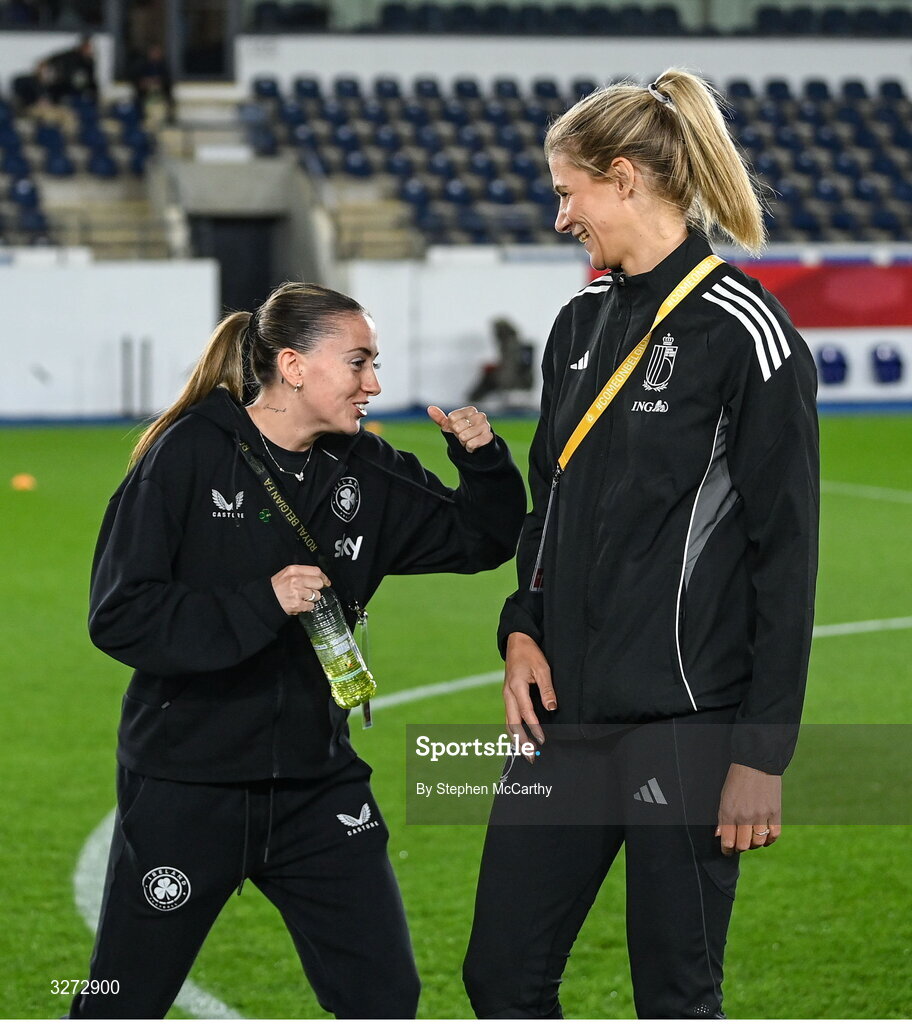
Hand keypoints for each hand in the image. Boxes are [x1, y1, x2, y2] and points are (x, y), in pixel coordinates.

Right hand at [271, 564, 330, 614]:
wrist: (265, 599)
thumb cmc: (277, 587)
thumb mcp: (287, 573)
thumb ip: (301, 572)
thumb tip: (319, 576)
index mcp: (294, 570)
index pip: (316, 571)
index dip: (323, 577)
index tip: (326, 581)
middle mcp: (296, 580)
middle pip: (319, 583)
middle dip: (317, 588)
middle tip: (310, 591)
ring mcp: (297, 592)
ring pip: (316, 595)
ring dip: (312, 598)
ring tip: (302, 598)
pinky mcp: (297, 604)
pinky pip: (311, 606)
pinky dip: (307, 607)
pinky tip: (300, 604)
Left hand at [427, 405, 493, 452]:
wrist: (479, 447)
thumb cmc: (465, 434)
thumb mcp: (451, 427)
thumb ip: (440, 418)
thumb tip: (430, 408)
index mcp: (470, 410)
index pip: (452, 418)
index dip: (452, 427)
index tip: (458, 430)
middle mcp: (480, 416)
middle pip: (457, 427)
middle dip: (458, 436)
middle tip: (464, 437)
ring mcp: (486, 426)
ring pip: (463, 436)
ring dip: (464, 443)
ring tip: (469, 441)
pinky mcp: (489, 437)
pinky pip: (471, 444)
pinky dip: (469, 448)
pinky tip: (474, 447)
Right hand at [503, 632, 555, 756]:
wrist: (517, 643)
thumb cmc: (530, 654)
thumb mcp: (542, 668)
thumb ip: (547, 689)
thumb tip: (552, 709)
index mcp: (516, 687)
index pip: (526, 713)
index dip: (534, 728)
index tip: (542, 740)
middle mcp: (508, 694)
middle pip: (513, 723)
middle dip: (521, 742)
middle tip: (531, 757)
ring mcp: (506, 696)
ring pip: (508, 722)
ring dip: (516, 739)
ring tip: (525, 754)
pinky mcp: (508, 697)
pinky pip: (509, 717)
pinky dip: (513, 730)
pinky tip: (519, 739)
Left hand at [716, 762, 781, 855]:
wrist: (756, 763)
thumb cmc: (736, 779)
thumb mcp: (724, 796)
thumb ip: (722, 818)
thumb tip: (719, 835)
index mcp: (729, 812)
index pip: (727, 842)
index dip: (726, 850)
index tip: (727, 850)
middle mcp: (744, 816)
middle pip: (743, 846)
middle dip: (739, 849)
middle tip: (739, 846)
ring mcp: (761, 815)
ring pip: (758, 842)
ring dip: (754, 845)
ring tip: (751, 840)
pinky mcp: (775, 812)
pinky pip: (774, 834)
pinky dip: (770, 840)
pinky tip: (765, 838)